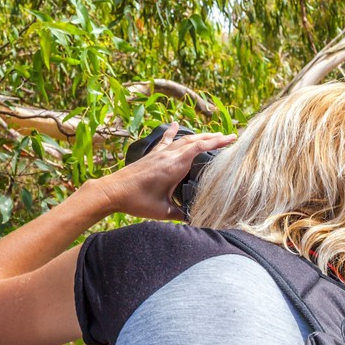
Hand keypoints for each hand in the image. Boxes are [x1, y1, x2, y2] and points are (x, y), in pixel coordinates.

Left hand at [92, 123, 235, 220]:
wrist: (113, 191)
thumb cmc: (137, 201)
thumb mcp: (162, 211)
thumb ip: (180, 214)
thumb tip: (195, 219)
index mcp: (175, 165)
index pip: (201, 147)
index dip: (217, 142)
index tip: (232, 138)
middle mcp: (168, 155)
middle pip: (195, 140)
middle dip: (213, 137)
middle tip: (228, 136)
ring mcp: (159, 153)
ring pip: (183, 140)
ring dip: (198, 136)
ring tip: (211, 134)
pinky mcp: (151, 155)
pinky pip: (166, 140)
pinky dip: (172, 132)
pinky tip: (175, 124)